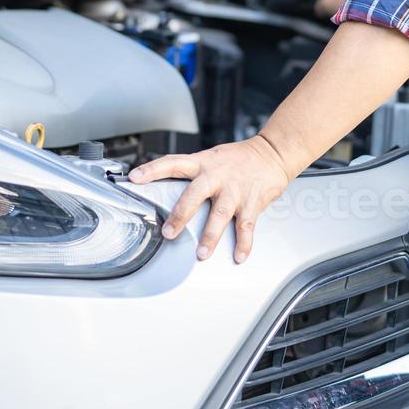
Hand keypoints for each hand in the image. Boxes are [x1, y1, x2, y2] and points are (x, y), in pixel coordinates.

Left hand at [127, 135, 293, 263]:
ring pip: (220, 214)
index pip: (173, 163)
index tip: (135, 178)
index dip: (153, 169)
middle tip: (169, 232)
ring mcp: (235, 190)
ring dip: (211, 236)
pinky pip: (246, 226)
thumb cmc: (239, 158)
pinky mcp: (252, 203)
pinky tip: (238, 255)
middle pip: (195, 194)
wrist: (273, 152)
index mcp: (203, 163)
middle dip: (181, 214)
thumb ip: (193, 173)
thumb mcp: (212, 158)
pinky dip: (243, 243)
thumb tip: (165, 188)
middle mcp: (217, 176)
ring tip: (202, 253)